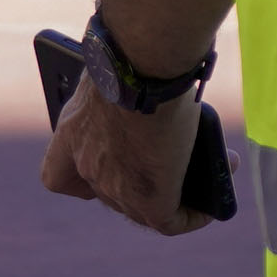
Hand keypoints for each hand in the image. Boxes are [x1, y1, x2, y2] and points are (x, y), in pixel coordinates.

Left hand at [39, 74, 226, 236]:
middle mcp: (87, 164)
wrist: (142, 66)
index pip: (61, 177)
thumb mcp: (119, 71)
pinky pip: (170, 221)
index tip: (113, 168)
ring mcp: (115, 185)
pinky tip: (213, 205)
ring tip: (215, 166)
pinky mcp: (149, 197)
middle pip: (112, 194)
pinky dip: (192, 216)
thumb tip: (155, 81)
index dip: (86, 180)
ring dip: (180, 194)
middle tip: (185, 161)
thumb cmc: (132, 54)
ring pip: (144, 209)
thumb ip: (127, 86)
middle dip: (151, 180)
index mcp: (72, 133)